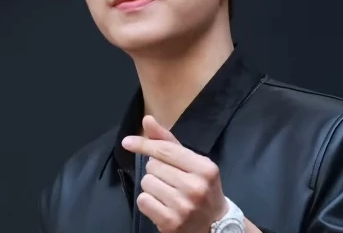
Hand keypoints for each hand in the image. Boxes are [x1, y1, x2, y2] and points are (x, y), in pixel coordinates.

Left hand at [122, 115, 260, 232]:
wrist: (214, 225)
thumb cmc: (202, 186)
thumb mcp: (193, 161)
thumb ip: (168, 140)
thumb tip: (147, 120)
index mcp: (204, 167)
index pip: (165, 150)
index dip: (144, 144)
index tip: (128, 142)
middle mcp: (195, 187)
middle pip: (153, 166)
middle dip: (156, 168)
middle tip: (170, 177)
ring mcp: (183, 207)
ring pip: (147, 182)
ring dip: (152, 184)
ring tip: (167, 190)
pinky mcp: (170, 223)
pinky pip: (143, 200)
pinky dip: (148, 200)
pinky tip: (162, 203)